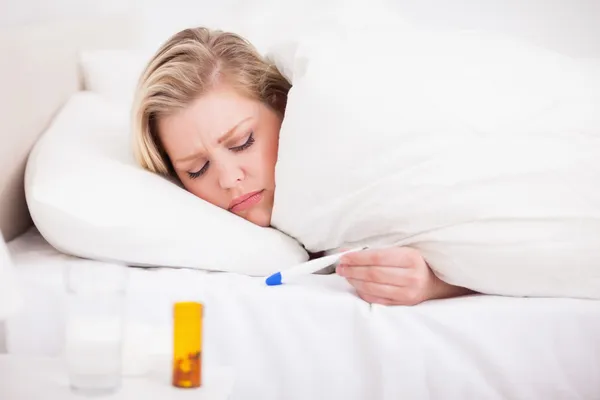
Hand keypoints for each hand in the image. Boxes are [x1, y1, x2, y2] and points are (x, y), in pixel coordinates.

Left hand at [336, 246, 472, 305]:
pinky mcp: (404, 304)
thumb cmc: (416, 262)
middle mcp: (411, 277)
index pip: (377, 258)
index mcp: (411, 258)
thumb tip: (349, 253)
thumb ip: (379, 251)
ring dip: (355, 281)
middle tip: (340, 267)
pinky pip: (378, 299)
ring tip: (345, 275)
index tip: (343, 257)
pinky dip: (363, 292)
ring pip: (373, 287)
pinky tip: (356, 286)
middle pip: (373, 274)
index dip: (357, 258)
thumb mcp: (403, 250)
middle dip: (352, 270)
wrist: (438, 282)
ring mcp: (408, 293)